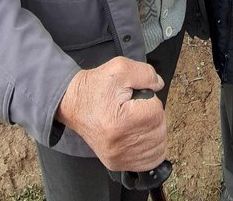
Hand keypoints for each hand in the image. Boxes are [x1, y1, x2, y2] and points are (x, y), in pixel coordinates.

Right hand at [56, 57, 165, 171]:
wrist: (73, 103)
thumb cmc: (95, 87)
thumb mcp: (120, 68)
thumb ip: (146, 73)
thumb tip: (159, 85)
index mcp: (120, 121)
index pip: (156, 111)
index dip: (150, 99)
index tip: (136, 97)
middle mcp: (119, 145)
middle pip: (159, 129)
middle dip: (153, 114)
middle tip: (136, 107)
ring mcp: (118, 157)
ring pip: (158, 145)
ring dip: (153, 129)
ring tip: (137, 119)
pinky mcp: (117, 163)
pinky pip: (150, 161)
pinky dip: (152, 147)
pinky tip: (141, 134)